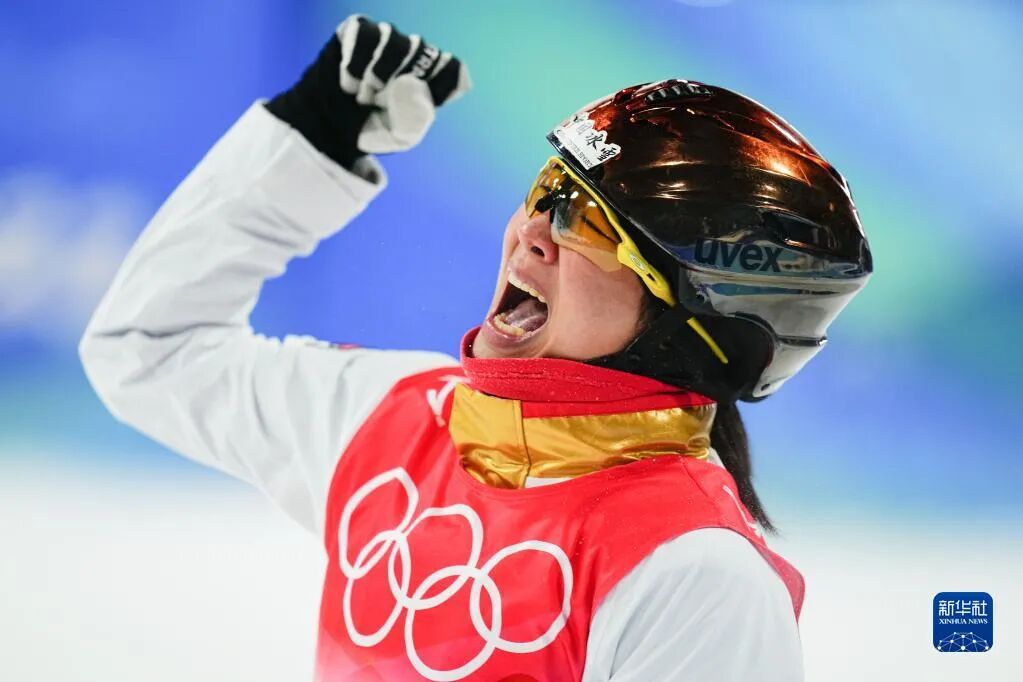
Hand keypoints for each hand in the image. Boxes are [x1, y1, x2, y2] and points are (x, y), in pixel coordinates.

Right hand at [267, 15, 470, 168]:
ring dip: (376, 74)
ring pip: (394, 40)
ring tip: (363, 96)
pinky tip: (348, 83)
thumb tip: (412, 83)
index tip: (419, 100)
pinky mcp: (359, 30)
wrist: (330, 126)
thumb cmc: (372, 127)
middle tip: (379, 103)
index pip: (453, 69)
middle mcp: (413, 53)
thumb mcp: (399, 136)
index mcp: (431, 78)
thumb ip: (416, 119)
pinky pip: (364, 34)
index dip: (440, 82)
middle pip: (422, 52)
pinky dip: (355, 63)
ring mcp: (387, 38)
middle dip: (398, 81)